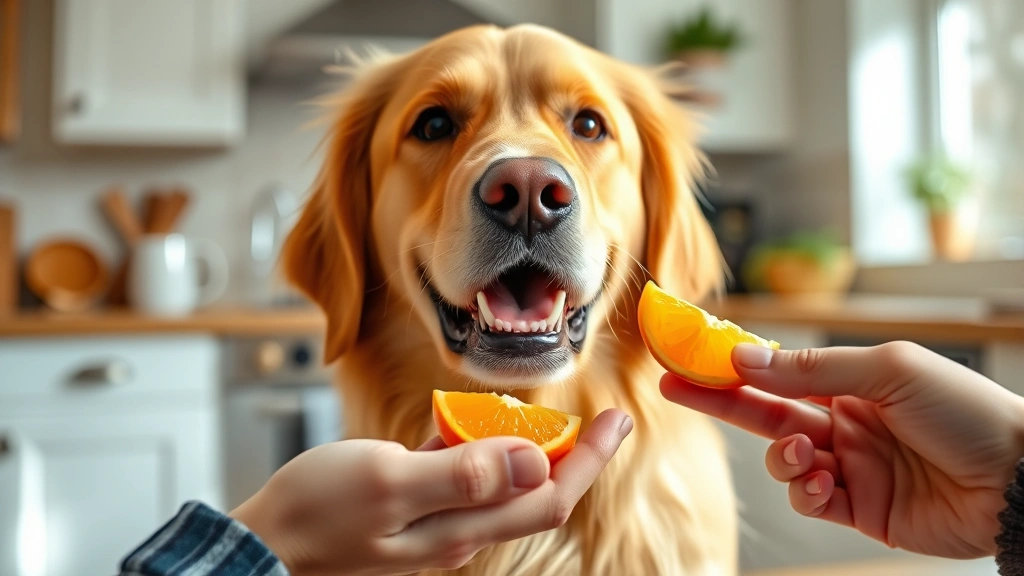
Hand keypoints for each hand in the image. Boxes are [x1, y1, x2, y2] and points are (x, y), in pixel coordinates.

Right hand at [230, 409, 631, 574]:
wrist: (261, 548)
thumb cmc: (313, 516)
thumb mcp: (388, 482)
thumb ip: (462, 473)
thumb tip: (535, 461)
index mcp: (460, 527)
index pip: (548, 496)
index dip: (589, 460)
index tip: (616, 422)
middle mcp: (458, 532)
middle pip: (535, 494)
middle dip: (575, 457)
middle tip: (602, 419)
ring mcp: (436, 524)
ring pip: (501, 486)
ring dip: (528, 452)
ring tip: (537, 413)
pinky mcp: (413, 512)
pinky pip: (461, 479)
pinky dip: (475, 449)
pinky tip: (466, 421)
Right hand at [661, 341, 1023, 558]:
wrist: (1018, 479)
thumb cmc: (963, 410)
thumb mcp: (886, 370)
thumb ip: (811, 368)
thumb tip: (744, 357)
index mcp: (852, 383)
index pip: (778, 371)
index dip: (733, 365)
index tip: (691, 355)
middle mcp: (844, 422)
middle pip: (765, 412)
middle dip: (720, 401)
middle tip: (674, 387)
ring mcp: (850, 466)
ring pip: (782, 460)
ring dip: (781, 457)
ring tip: (806, 454)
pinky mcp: (858, 509)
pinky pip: (809, 499)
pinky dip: (805, 490)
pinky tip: (825, 481)